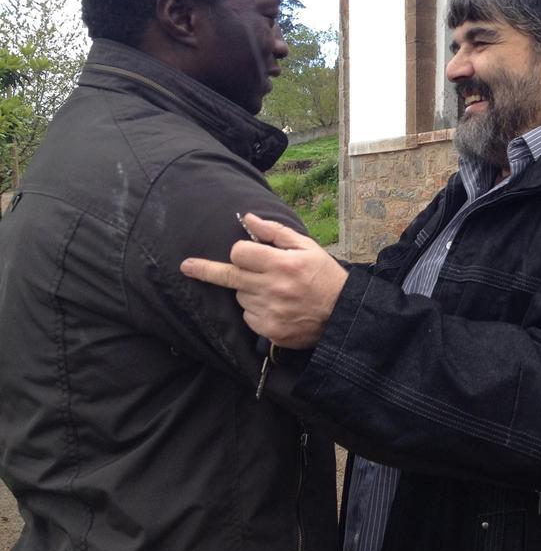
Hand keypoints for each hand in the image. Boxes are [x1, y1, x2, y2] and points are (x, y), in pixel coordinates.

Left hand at [179, 213, 347, 348]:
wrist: (344, 315)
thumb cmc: (325, 276)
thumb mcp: (307, 247)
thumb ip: (275, 232)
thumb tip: (247, 219)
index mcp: (283, 264)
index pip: (240, 253)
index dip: (241, 252)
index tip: (244, 254)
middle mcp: (274, 288)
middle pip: (229, 276)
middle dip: (206, 269)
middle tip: (187, 266)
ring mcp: (271, 312)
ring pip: (240, 298)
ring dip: (248, 292)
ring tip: (273, 292)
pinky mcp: (271, 331)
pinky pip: (248, 318)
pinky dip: (256, 312)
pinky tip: (275, 308)